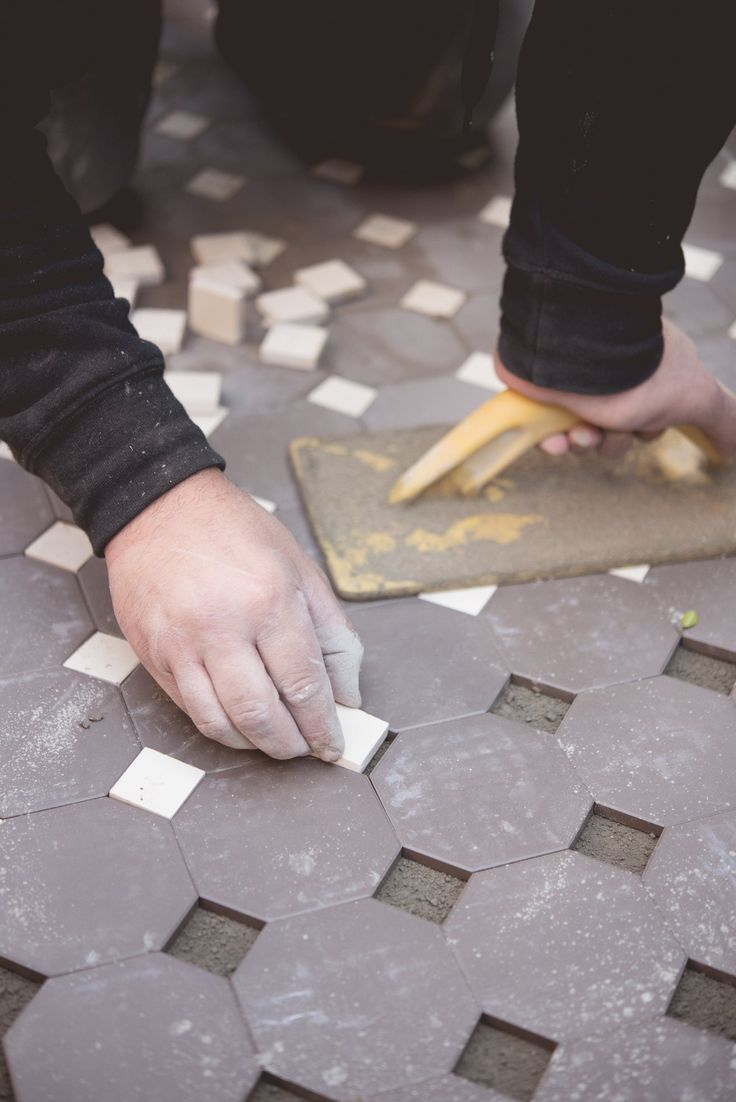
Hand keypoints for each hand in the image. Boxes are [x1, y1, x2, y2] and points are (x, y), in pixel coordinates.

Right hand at [105, 469, 362, 760]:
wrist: (159, 507)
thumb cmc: (235, 532)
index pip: (303, 684)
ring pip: (219, 723)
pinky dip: (218, 726)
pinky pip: (188, 708)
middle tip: (304, 747)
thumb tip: (347, 693)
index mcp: (268, 600)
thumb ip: (332, 633)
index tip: (332, 742)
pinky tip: (238, 723)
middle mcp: (221, 627)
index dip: (322, 724)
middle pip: (261, 714)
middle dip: (290, 744)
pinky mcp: (152, 653)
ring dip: (253, 745)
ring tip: (273, 741)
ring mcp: (180, 644)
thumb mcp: (300, 568)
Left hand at [494, 318, 735, 459]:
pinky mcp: (539, 388)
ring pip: (581, 436)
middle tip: (608, 427)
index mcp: (646, 373)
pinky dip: (550, 440)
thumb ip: (723, 418)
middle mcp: (610, 376)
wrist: (575, 347)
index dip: (646, 432)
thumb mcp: (696, 398)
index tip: (642, 428)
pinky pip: (543, 429)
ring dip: (583, 442)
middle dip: (612, 440)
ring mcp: (573, 382)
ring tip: (577, 431)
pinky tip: (551, 440)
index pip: (647, 422)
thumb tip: (735, 448)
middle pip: (615, 433)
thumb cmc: (638, 371)